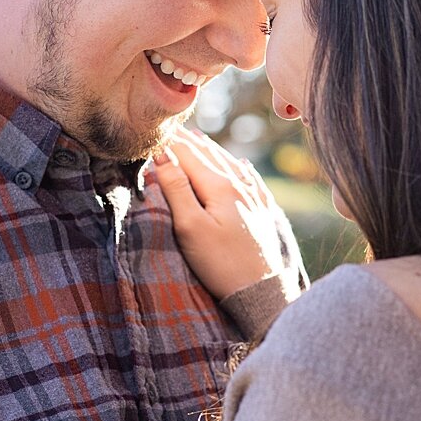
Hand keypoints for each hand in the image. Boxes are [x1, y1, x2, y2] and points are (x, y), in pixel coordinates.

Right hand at [150, 128, 290, 299]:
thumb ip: (177, 189)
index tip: (155, 131)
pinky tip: (242, 165)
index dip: (170, 142)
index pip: (188, 155)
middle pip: (209, 156)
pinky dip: (241, 168)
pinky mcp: (265, 213)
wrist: (261, 292)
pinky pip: (253, 180)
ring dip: (212, 150)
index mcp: (219, 186)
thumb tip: (164, 157)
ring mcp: (256, 198)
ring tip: (199, 139)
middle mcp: (240, 185)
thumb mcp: (190, 227)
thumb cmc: (220, 263)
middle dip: (189, 141)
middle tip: (172, 128)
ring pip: (230, 164)